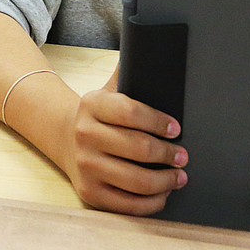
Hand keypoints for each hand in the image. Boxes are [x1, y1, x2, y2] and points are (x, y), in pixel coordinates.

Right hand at [64, 75, 187, 214]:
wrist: (65, 138)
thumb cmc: (101, 114)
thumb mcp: (109, 87)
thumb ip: (130, 69)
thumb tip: (155, 45)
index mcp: (92, 104)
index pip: (131, 112)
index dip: (159, 121)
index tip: (177, 129)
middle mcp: (84, 134)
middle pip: (139, 148)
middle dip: (169, 154)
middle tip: (183, 155)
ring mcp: (85, 165)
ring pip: (137, 181)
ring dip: (166, 181)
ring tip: (179, 177)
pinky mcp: (89, 192)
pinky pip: (128, 204)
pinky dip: (152, 202)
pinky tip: (163, 194)